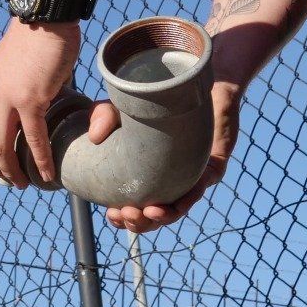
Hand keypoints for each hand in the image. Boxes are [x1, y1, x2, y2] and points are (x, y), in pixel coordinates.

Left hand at [0, 20, 80, 187]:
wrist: (44, 17)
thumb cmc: (34, 36)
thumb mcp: (9, 64)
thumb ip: (10, 85)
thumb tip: (23, 101)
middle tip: (2, 179)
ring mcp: (7, 97)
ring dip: (10, 170)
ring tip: (22, 184)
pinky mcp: (30, 98)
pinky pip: (32, 137)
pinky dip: (40, 159)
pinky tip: (46, 173)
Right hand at [89, 78, 243, 231]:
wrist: (193, 84)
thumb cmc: (155, 101)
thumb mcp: (120, 107)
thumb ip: (103, 116)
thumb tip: (95, 137)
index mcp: (147, 176)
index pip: (133, 206)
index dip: (122, 217)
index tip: (111, 214)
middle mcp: (168, 182)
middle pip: (153, 215)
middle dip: (138, 222)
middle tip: (124, 213)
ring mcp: (189, 179)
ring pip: (175, 210)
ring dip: (158, 219)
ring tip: (144, 214)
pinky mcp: (211, 170)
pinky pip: (197, 192)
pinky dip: (181, 203)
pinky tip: (165, 208)